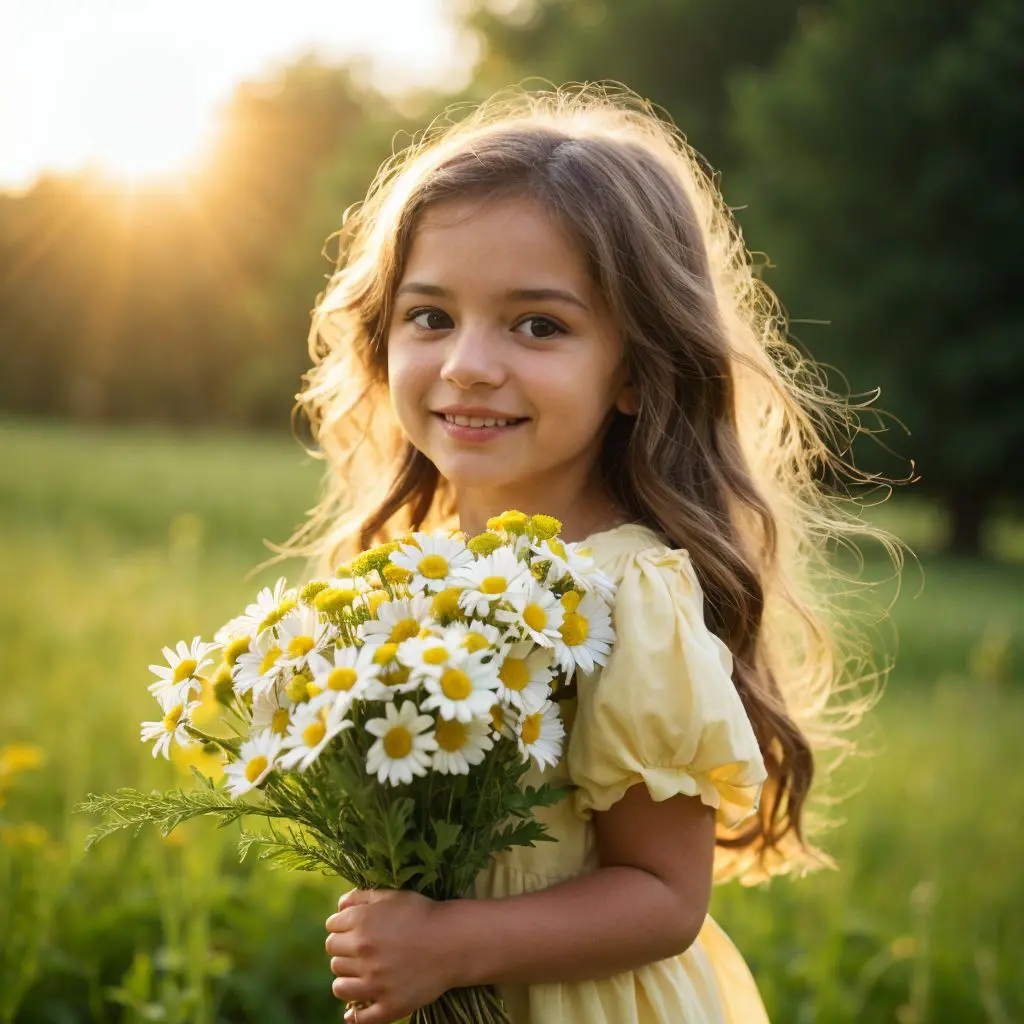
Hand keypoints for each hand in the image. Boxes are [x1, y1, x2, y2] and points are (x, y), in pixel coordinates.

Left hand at [325, 888, 456, 1023]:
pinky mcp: (388, 1005)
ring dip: (348, 979)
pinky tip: (361, 1003)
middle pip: (333, 955)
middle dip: (344, 951)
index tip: (355, 930)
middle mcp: (363, 951)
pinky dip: (354, 1013)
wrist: (454, 942)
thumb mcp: (392, 896)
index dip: (342, 928)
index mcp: (362, 922)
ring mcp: (374, 982)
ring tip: (365, 973)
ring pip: (339, 986)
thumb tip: (338, 907)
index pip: (331, 928)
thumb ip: (361, 897)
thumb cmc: (423, 915)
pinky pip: (358, 1017)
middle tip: (363, 951)